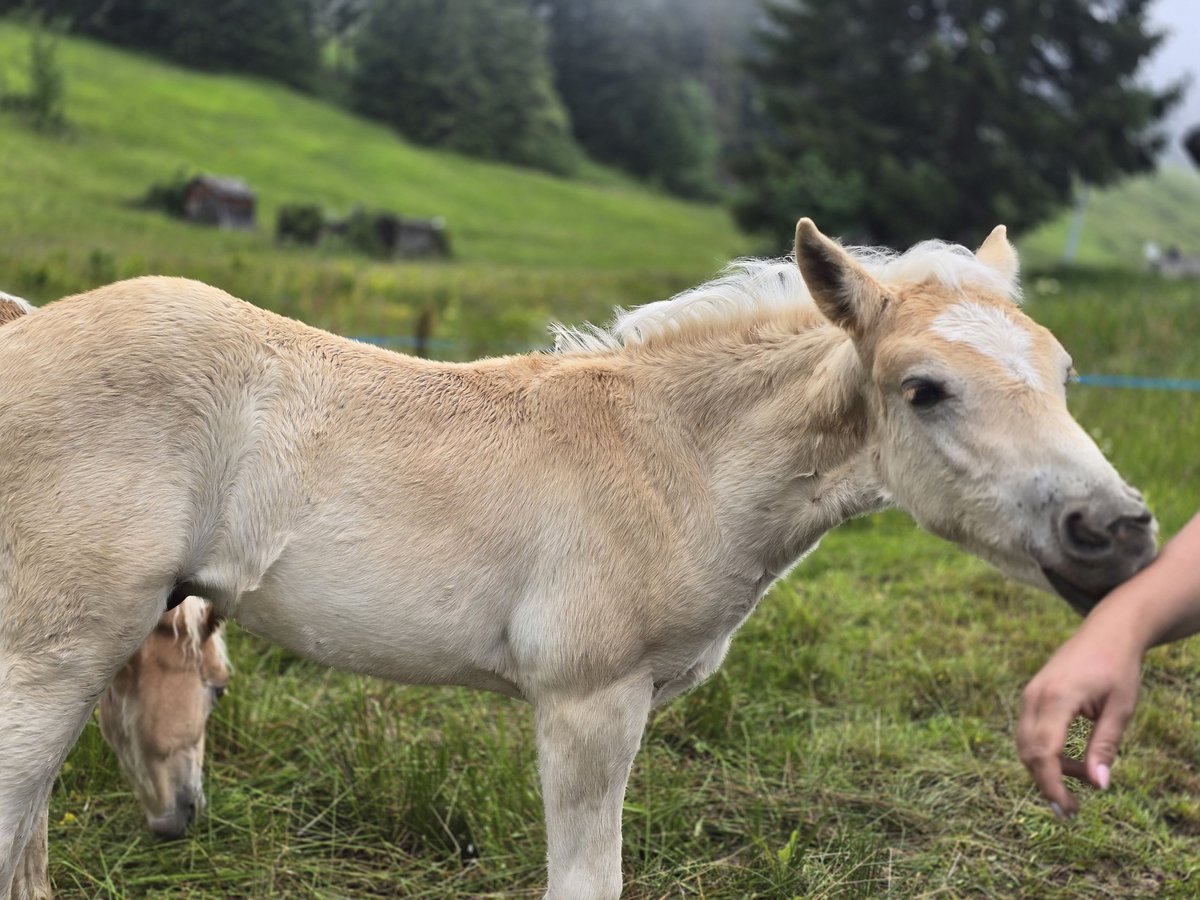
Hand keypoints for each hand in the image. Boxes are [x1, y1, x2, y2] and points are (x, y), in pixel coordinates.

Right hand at [1016, 626, 1141, 816]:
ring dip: (1048, 768)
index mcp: (1057, 698)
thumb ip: (1105, 746)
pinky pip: (1031, 732)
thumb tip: (1099, 785)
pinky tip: (1072, 761)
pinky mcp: (1032, 696)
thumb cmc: (1118, 668)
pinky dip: (1047, 753)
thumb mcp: (1120, 709)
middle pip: (1028, 752)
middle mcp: (1035, 696)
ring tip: (1084, 778)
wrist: (1107, 632)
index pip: (1044, 752)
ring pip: (1026, 744)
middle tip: (1072, 809)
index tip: (1068, 809)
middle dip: (1047, 783)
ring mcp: (1030, 694)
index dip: (1052, 785)